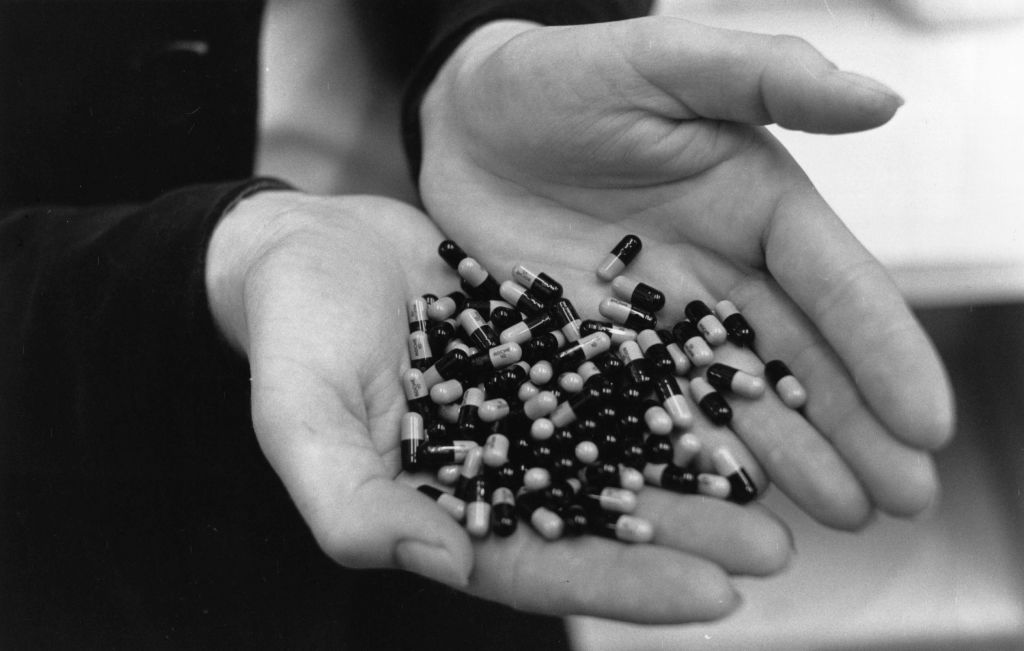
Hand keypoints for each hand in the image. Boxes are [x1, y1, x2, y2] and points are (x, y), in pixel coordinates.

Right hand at [203, 191, 791, 623]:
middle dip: (688, 538)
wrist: (307, 246)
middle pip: (605, 517)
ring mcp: (533, 405)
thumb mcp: (303, 422)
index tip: (716, 598)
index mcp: (448, 511)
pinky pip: (620, 367)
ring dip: (696, 466)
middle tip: (774, 548)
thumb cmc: (292, 338)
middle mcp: (505, 468)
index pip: (543, 567)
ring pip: (625, 445)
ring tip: (776, 482)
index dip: (624, 585)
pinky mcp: (551, 342)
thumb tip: (438, 563)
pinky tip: (729, 385)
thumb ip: (353, 502)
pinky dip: (671, 382)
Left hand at [417, 17, 954, 529]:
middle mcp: (723, 272)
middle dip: (857, 427)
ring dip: (792, 457)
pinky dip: (692, 454)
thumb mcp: (662, 64)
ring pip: (737, 398)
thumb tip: (881, 98)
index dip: (884, 352)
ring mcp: (662, 320)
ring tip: (845, 517)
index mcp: (758, 205)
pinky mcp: (600, 351)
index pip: (836, 284)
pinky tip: (730, 502)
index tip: (927, 422)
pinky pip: (653, 410)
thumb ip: (763, 78)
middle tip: (906, 499)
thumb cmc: (563, 77)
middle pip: (801, 357)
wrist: (468, 123)